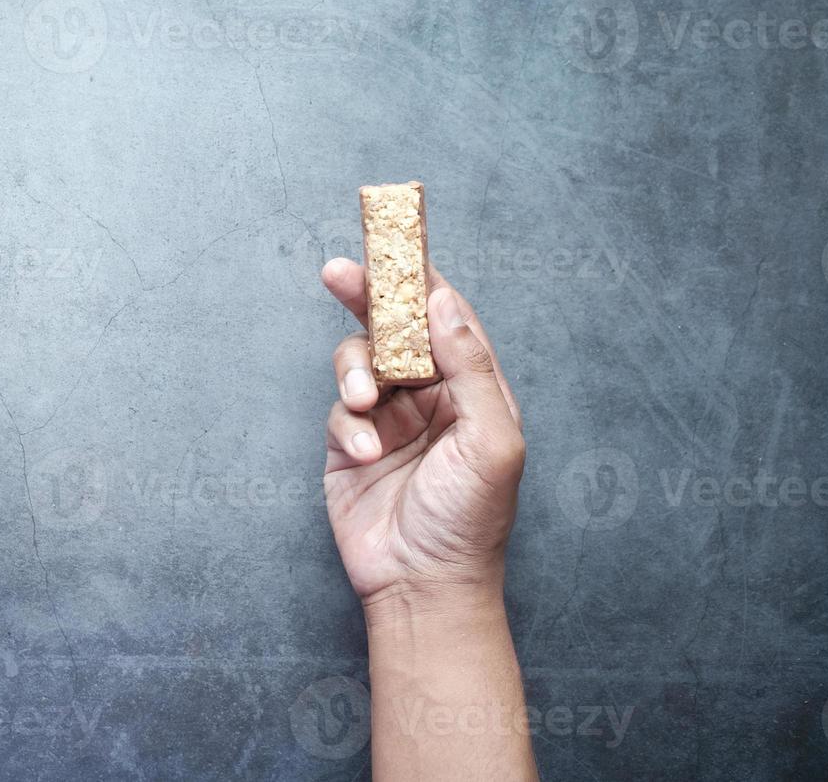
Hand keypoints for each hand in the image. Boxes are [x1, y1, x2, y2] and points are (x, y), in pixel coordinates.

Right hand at [320, 259, 525, 607]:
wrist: (423, 586)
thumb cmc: (470, 520)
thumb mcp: (489, 439)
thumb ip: (468, 366)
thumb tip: (442, 303)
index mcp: (472, 388)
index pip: (445, 318)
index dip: (420, 278)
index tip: (395, 242)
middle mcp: (429, 396)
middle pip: (392, 328)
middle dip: (366, 297)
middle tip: (339, 271)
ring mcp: (388, 418)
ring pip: (358, 363)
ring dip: (354, 374)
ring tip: (362, 403)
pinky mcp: (351, 445)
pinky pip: (339, 412)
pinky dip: (349, 427)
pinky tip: (367, 455)